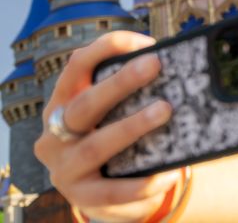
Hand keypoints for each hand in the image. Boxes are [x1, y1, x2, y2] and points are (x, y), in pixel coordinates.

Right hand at [35, 31, 178, 221]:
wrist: (99, 191)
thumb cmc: (113, 134)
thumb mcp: (113, 111)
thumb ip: (134, 90)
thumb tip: (180, 61)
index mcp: (64, 102)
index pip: (77, 65)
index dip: (107, 48)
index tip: (147, 42)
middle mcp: (55, 133)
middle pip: (84, 104)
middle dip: (119, 82)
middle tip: (155, 64)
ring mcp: (64, 168)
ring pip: (96, 146)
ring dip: (132, 127)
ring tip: (165, 110)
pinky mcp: (81, 198)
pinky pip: (112, 192)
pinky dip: (143, 183)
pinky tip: (169, 175)